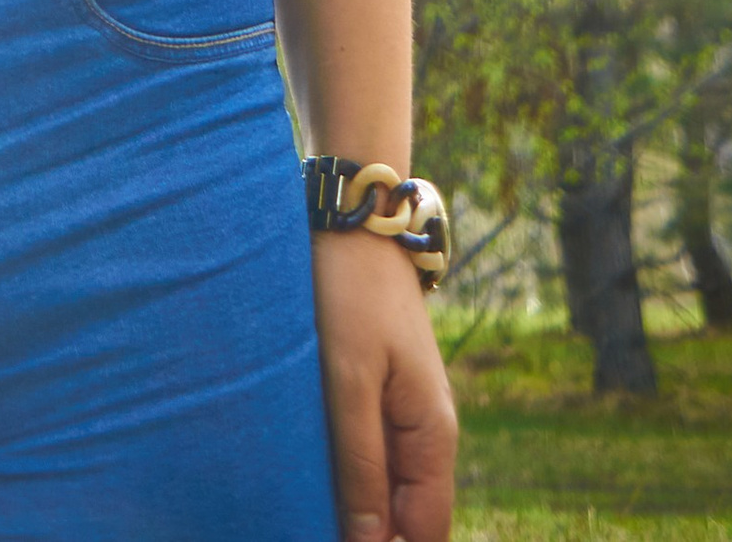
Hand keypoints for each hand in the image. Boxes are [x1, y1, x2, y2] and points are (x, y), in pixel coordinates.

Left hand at [312, 229, 457, 541]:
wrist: (354, 221)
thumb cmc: (351, 294)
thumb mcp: (349, 382)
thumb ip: (362, 465)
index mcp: (433, 438)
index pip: (426, 533)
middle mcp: (426, 434)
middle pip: (405, 518)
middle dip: (364, 531)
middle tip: (304, 516)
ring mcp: (402, 414)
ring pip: (382, 489)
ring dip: (349, 504)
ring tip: (297, 501)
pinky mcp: (376, 394)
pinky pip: (367, 455)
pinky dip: (341, 472)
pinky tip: (302, 470)